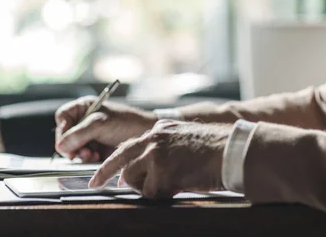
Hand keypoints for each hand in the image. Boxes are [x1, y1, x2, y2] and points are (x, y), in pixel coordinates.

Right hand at [55, 96, 157, 162]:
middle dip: (72, 146)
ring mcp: (89, 135)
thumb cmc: (126, 122)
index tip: (67, 141)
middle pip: (65, 135)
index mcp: (84, 107)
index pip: (62, 117)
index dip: (62, 129)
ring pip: (72, 148)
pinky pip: (83, 156)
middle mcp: (84, 121)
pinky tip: (95, 158)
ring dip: (80, 154)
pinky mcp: (95, 148)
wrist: (145, 134)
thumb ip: (79, 134)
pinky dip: (87, 159)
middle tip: (81, 153)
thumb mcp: (100, 124)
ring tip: (91, 155)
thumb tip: (60, 146)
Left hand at [88, 120, 231, 198]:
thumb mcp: (185, 139)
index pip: (129, 145)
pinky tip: (178, 187)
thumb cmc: (214, 149)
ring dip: (146, 188)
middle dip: (105, 174)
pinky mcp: (161, 171)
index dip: (115, 161)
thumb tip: (150, 170)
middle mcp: (154, 139)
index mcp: (160, 130)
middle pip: (120, 159)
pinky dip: (162, 195)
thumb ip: (165, 148)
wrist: (230, 151)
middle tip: (96, 185)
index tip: (103, 173)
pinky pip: (151, 193)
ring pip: (133, 179)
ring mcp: (156, 154)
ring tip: (169, 186)